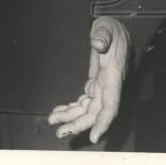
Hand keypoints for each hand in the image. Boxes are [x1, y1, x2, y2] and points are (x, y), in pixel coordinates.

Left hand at [47, 16, 129, 143]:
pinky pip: (83, 101)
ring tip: (52, 121)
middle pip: (94, 113)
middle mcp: (108, 85)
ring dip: (70, 117)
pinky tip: (59, 111)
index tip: (93, 137)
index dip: (102, 123)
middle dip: (78, 124)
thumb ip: (103, 36)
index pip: (110, 106)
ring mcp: (102, 85)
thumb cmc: (111, 27)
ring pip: (87, 109)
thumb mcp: (107, 28)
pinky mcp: (95, 83)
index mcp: (112, 76)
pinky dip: (71, 107)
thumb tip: (97, 43)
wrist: (112, 27)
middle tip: (59, 132)